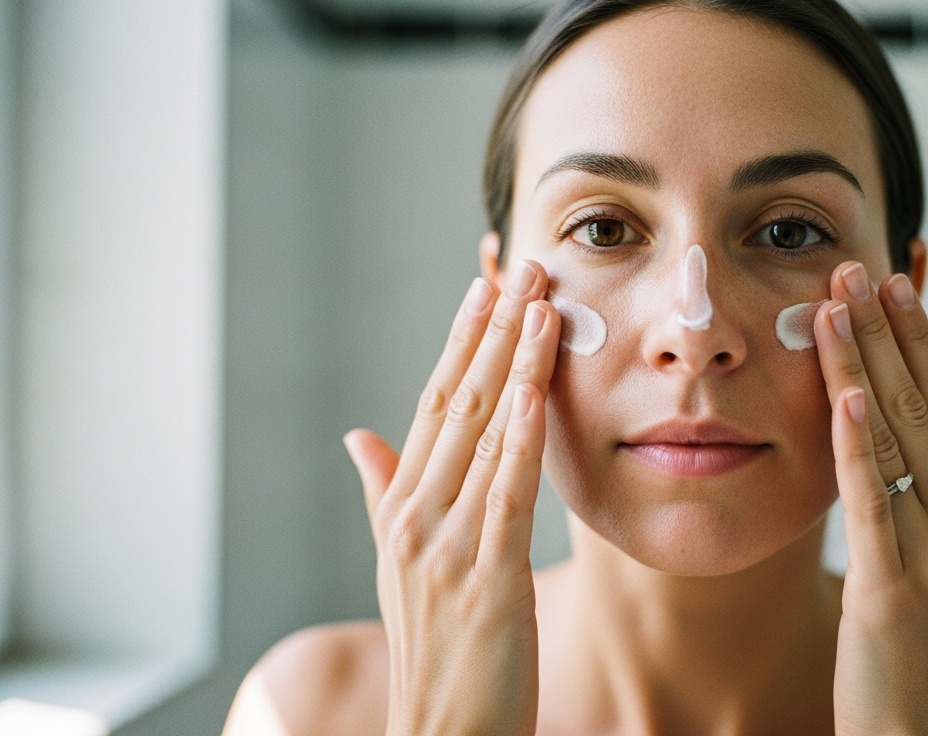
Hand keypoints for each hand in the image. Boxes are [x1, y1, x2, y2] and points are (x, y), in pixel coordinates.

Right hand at [342, 260, 558, 735]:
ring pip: (484, 434)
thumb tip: (357, 434)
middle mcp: (415, 517)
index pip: (435, 404)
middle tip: (523, 265)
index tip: (486, 284)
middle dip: (493, 330)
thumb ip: (382, 493)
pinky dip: (520, 436)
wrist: (443, 735)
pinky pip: (505, 493)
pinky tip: (536, 388)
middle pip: (459, 403)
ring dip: (514, 362)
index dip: (461, 341)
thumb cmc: (437, 651)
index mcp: (401, 509)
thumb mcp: (402, 565)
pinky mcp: (484, 579)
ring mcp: (445, 547)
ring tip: (542, 301)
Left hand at [818, 261, 927, 735]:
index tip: (898, 285)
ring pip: (895, 438)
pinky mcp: (891, 585)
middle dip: (888, 333)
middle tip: (857, 267)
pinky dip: (858, 442)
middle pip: (922, 406)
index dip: (922, 343)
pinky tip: (844, 390)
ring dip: (863, 363)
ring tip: (833, 302)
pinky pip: (871, 499)